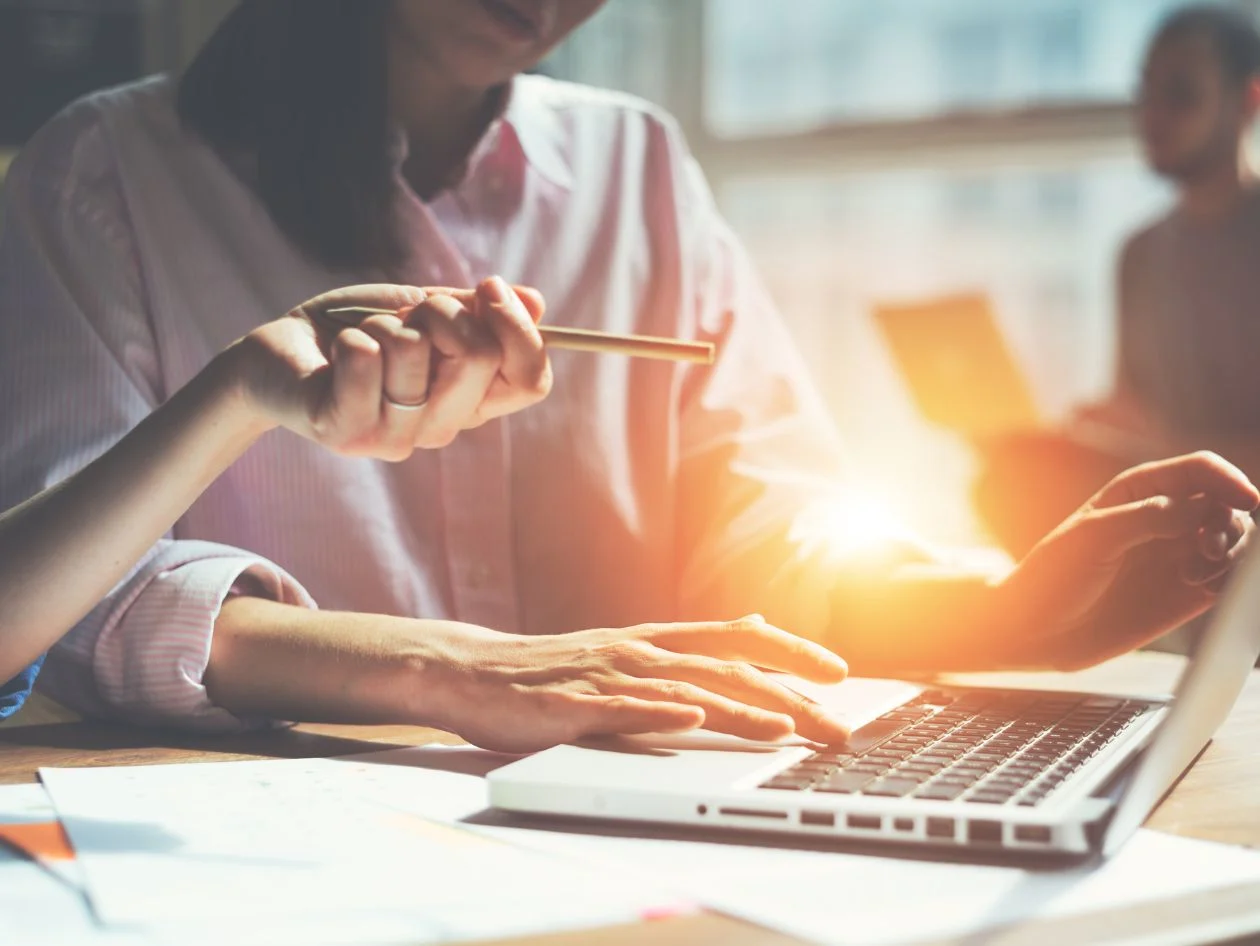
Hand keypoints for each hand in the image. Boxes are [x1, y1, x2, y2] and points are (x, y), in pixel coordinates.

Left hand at [226, 277, 550, 457]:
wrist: (277, 353)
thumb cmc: (354, 331)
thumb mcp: (422, 311)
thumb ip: (475, 312)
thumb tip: (535, 302)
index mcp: (469, 401)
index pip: (530, 381)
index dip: (519, 329)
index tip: (488, 288)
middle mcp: (440, 428)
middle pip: (481, 356)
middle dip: (441, 310)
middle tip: (407, 316)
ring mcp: (395, 438)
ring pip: (417, 351)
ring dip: (385, 323)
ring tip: (364, 338)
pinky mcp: (345, 433)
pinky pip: (367, 360)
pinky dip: (351, 336)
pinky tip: (338, 353)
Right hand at [425, 616, 851, 753]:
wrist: (472, 671)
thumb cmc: (552, 670)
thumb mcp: (629, 650)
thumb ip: (687, 645)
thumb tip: (752, 622)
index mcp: (653, 640)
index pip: (736, 636)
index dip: (790, 650)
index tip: (839, 673)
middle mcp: (637, 650)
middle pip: (724, 666)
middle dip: (787, 694)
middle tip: (836, 724)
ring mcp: (604, 675)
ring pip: (682, 687)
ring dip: (739, 707)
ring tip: (786, 727)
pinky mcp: (569, 705)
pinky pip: (618, 708)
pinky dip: (656, 712)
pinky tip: (687, 718)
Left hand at [999, 452, 1257, 670]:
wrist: (1037, 629)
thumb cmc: (1054, 575)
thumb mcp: (1093, 536)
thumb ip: (1150, 517)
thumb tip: (1205, 510)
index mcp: (1140, 491)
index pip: (1201, 471)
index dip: (1229, 480)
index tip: (1246, 500)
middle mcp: (1166, 519)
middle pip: (1227, 505)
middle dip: (1229, 523)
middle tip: (1205, 549)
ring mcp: (1177, 556)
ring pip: (1234, 541)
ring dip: (1232, 553)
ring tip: (1195, 576)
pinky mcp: (1185, 593)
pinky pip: (1228, 580)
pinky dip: (1232, 582)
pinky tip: (1205, 590)